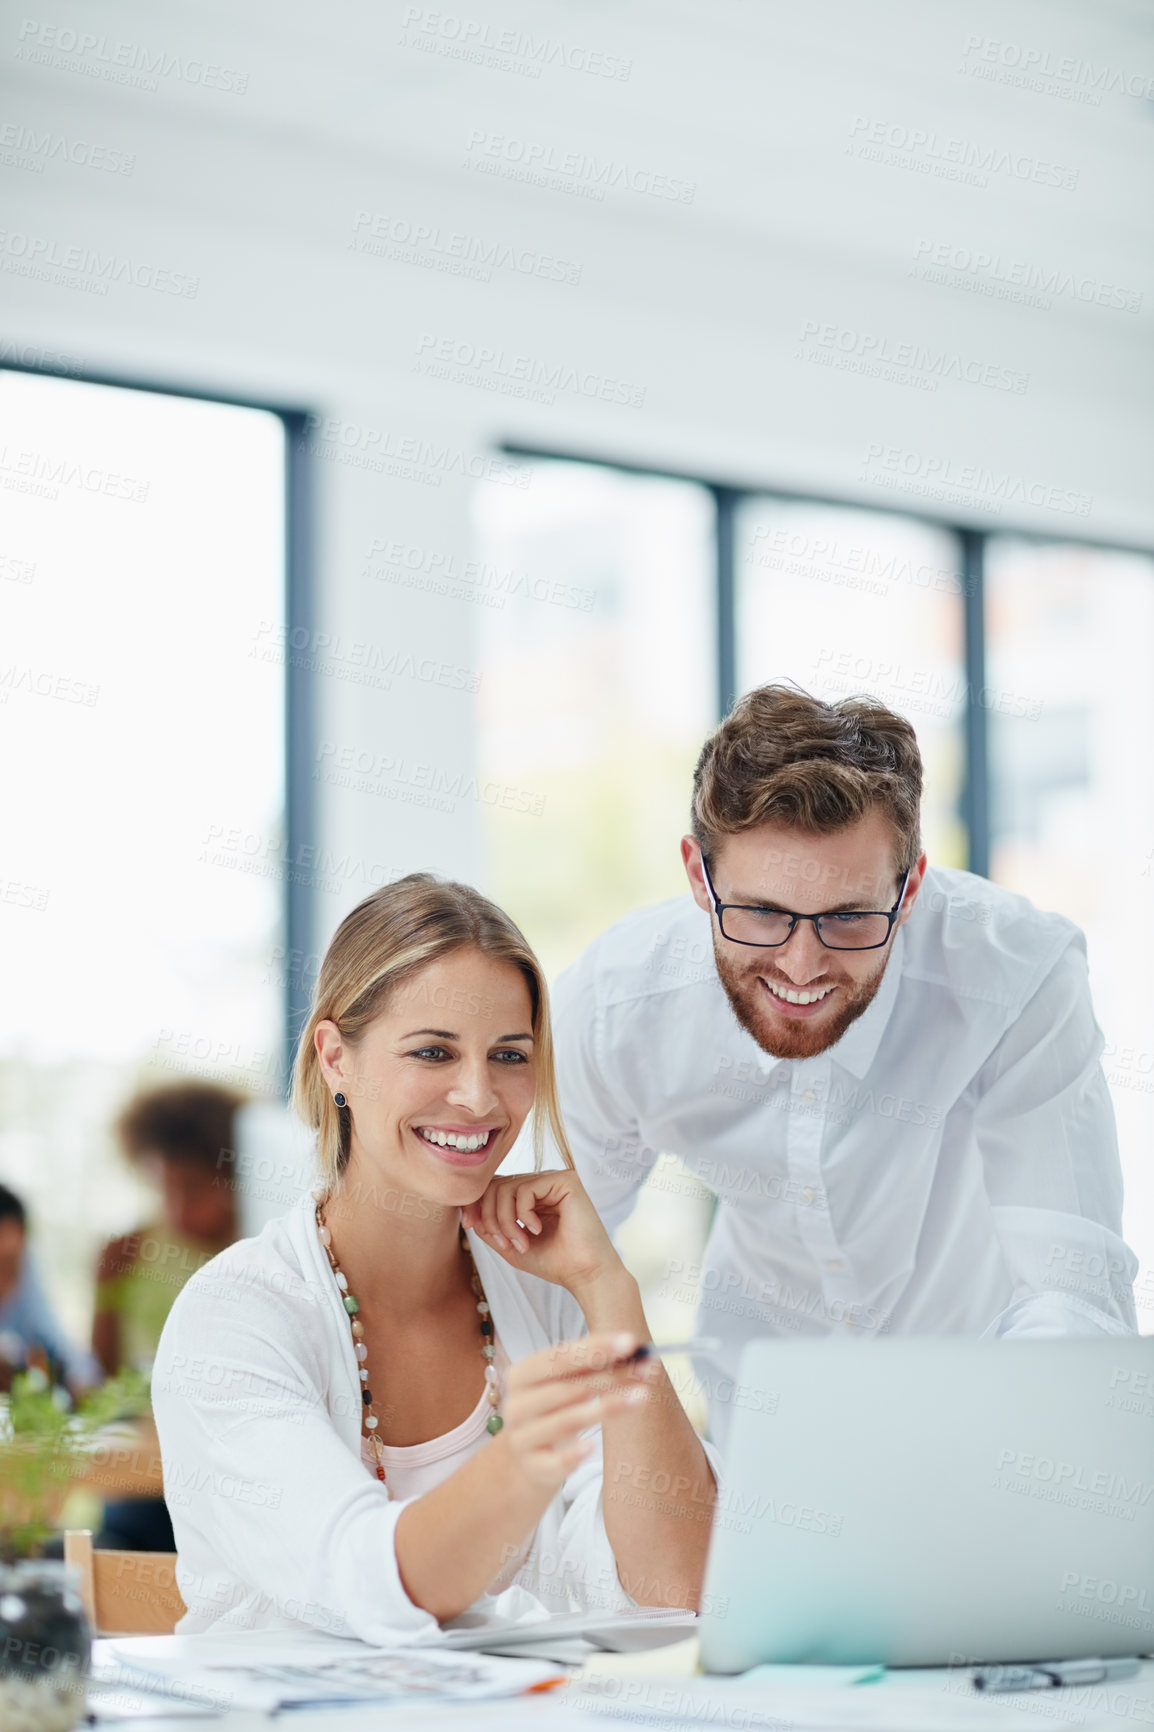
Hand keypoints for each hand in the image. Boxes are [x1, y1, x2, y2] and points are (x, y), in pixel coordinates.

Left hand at [461, 1168, 623, 1296]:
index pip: (493, 1187)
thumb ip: (489, 1227)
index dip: (476, 1204)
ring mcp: (554, 1179)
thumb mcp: (510, 1245)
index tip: (469, 1226)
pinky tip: (536, 1230)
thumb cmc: (554, 1262)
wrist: (585, 1274)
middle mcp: (542, 1183)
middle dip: (490, 1216)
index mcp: (531, 1196)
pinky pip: (526, 1188)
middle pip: (495, 1184)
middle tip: (504, 1243)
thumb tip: (468, 1211)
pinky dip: (523, 1214)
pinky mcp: (565, 1180)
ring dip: (505, 1220)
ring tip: (520, 1243)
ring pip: (507, 1187)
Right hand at [495, 1333, 654, 1489]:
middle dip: (611, 1376)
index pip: (560, 1357)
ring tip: (642, 1396)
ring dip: (607, 1408)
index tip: (631, 1341)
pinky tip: (591, 1447)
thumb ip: (590, 1365)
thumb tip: (632, 1348)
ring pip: (566, 1421)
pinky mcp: (533, 1468)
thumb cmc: (553, 1410)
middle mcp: (516, 1404)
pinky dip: (572, 1455)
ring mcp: (522, 1438)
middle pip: (568, 1388)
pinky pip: (554, 1463)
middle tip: (647, 1369)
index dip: (596, 1348)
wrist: (528, 1456)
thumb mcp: (562, 1384)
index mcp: (521, 1375)